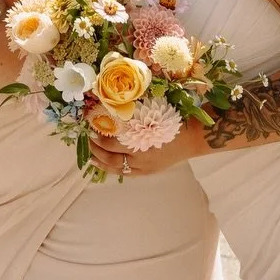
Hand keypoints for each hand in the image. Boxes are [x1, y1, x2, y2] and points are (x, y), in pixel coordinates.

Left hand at [88, 119, 204, 178]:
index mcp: (140, 140)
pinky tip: (107, 165)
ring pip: (118, 169)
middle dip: (96, 150)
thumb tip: (110, 105)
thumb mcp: (151, 111)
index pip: (111, 143)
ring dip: (102, 162)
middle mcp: (141, 157)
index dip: (99, 137)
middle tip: (88, 140)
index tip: (90, 127)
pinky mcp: (149, 171)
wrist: (192, 136)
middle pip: (112, 158)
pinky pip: (128, 173)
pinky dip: (115, 169)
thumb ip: (132, 113)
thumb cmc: (171, 119)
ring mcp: (145, 167)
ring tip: (91, 157)